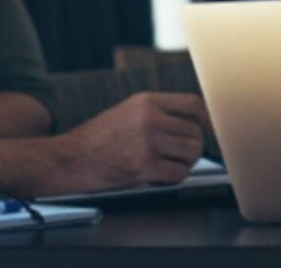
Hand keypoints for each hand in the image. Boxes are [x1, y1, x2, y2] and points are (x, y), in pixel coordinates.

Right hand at [59, 92, 208, 189]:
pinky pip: (178, 174)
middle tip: (179, 155)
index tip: (211, 130)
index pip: (193, 105)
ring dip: (185, 163)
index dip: (208, 119)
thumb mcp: (128, 111)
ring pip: (192, 152)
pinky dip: (174, 178)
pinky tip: (160, 177)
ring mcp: (148, 141)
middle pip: (196, 132)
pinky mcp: (143, 166)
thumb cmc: (98, 138)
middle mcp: (150, 117)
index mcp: (147, 101)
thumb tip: (195, 122)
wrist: (69, 159)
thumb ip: (159, 112)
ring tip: (167, 165)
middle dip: (193, 147)